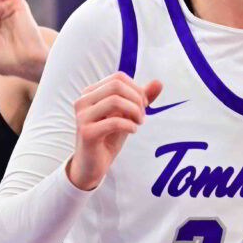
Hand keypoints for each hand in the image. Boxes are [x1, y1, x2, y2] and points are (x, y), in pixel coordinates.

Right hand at [67, 72, 163, 190]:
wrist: (92, 165)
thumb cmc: (109, 137)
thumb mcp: (127, 115)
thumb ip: (141, 98)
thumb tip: (159, 82)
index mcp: (90, 93)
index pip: (118, 77)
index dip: (136, 89)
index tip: (143, 105)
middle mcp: (83, 101)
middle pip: (117, 86)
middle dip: (136, 99)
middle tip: (142, 115)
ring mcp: (82, 116)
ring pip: (115, 101)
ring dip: (134, 111)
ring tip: (138, 123)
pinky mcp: (87, 133)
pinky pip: (114, 122)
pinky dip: (130, 125)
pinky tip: (133, 130)